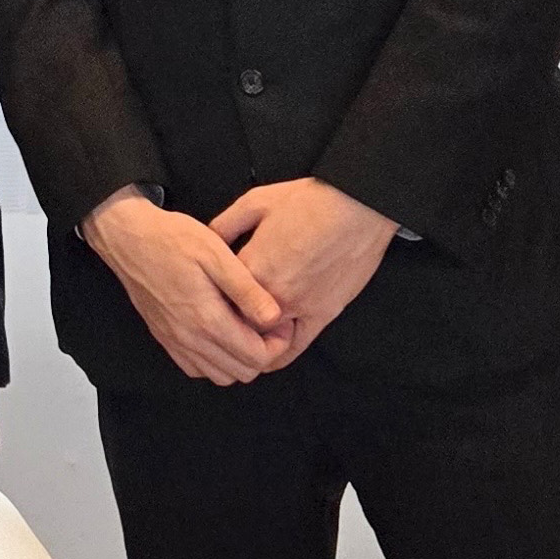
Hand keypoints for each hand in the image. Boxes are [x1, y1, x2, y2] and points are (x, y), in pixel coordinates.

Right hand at [83, 186, 295, 385]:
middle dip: (263, 353)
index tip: (280, 320)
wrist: (128, 238)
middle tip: (268, 323)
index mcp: (207, 319)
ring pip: (220, 375)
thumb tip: (274, 318)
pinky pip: (196, 368)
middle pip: (242, 372)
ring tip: (246, 328)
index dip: (278, 343)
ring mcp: (174, 342)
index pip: (257, 357)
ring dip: (239, 360)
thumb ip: (247, 290)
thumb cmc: (173, 239)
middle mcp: (189, 339)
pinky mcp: (164, 338)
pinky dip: (214, 361)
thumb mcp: (216, 254)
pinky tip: (219, 334)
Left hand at [208, 177, 397, 355]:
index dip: (208, 297)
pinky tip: (266, 357)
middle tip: (217, 320)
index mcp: (250, 266)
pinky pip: (295, 348)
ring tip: (238, 338)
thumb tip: (208, 240)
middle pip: (235, 321)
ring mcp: (297, 307)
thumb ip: (225, 224)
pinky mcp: (322, 315)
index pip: (216, 295)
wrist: (357, 207)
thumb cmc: (309, 201)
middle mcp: (270, 293)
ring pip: (261, 338)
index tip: (203, 296)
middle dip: (224, 322)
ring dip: (249, 340)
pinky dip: (278, 356)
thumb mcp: (255, 202)